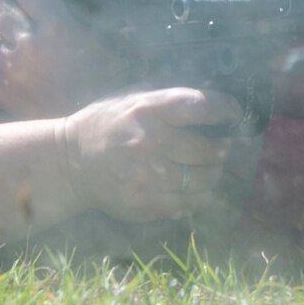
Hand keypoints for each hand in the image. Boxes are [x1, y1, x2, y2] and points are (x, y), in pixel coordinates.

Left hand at [0, 0, 120, 117]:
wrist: (99, 124)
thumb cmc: (110, 79)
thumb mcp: (98, 37)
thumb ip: (68, 17)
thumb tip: (46, 3)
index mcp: (57, 24)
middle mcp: (29, 43)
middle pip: (0, 11)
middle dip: (5, 7)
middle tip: (11, 10)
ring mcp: (12, 69)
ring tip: (2, 34)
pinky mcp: (3, 91)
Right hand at [55, 88, 238, 223]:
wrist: (68, 163)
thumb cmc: (108, 125)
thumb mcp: (133, 99)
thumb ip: (171, 102)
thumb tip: (217, 106)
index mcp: (147, 110)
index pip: (200, 107)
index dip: (226, 110)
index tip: (235, 114)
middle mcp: (148, 143)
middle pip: (207, 149)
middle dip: (221, 147)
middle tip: (222, 146)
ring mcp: (145, 177)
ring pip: (204, 179)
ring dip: (214, 172)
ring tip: (210, 167)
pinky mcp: (142, 204)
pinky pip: (188, 203)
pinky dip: (199, 195)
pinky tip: (194, 187)